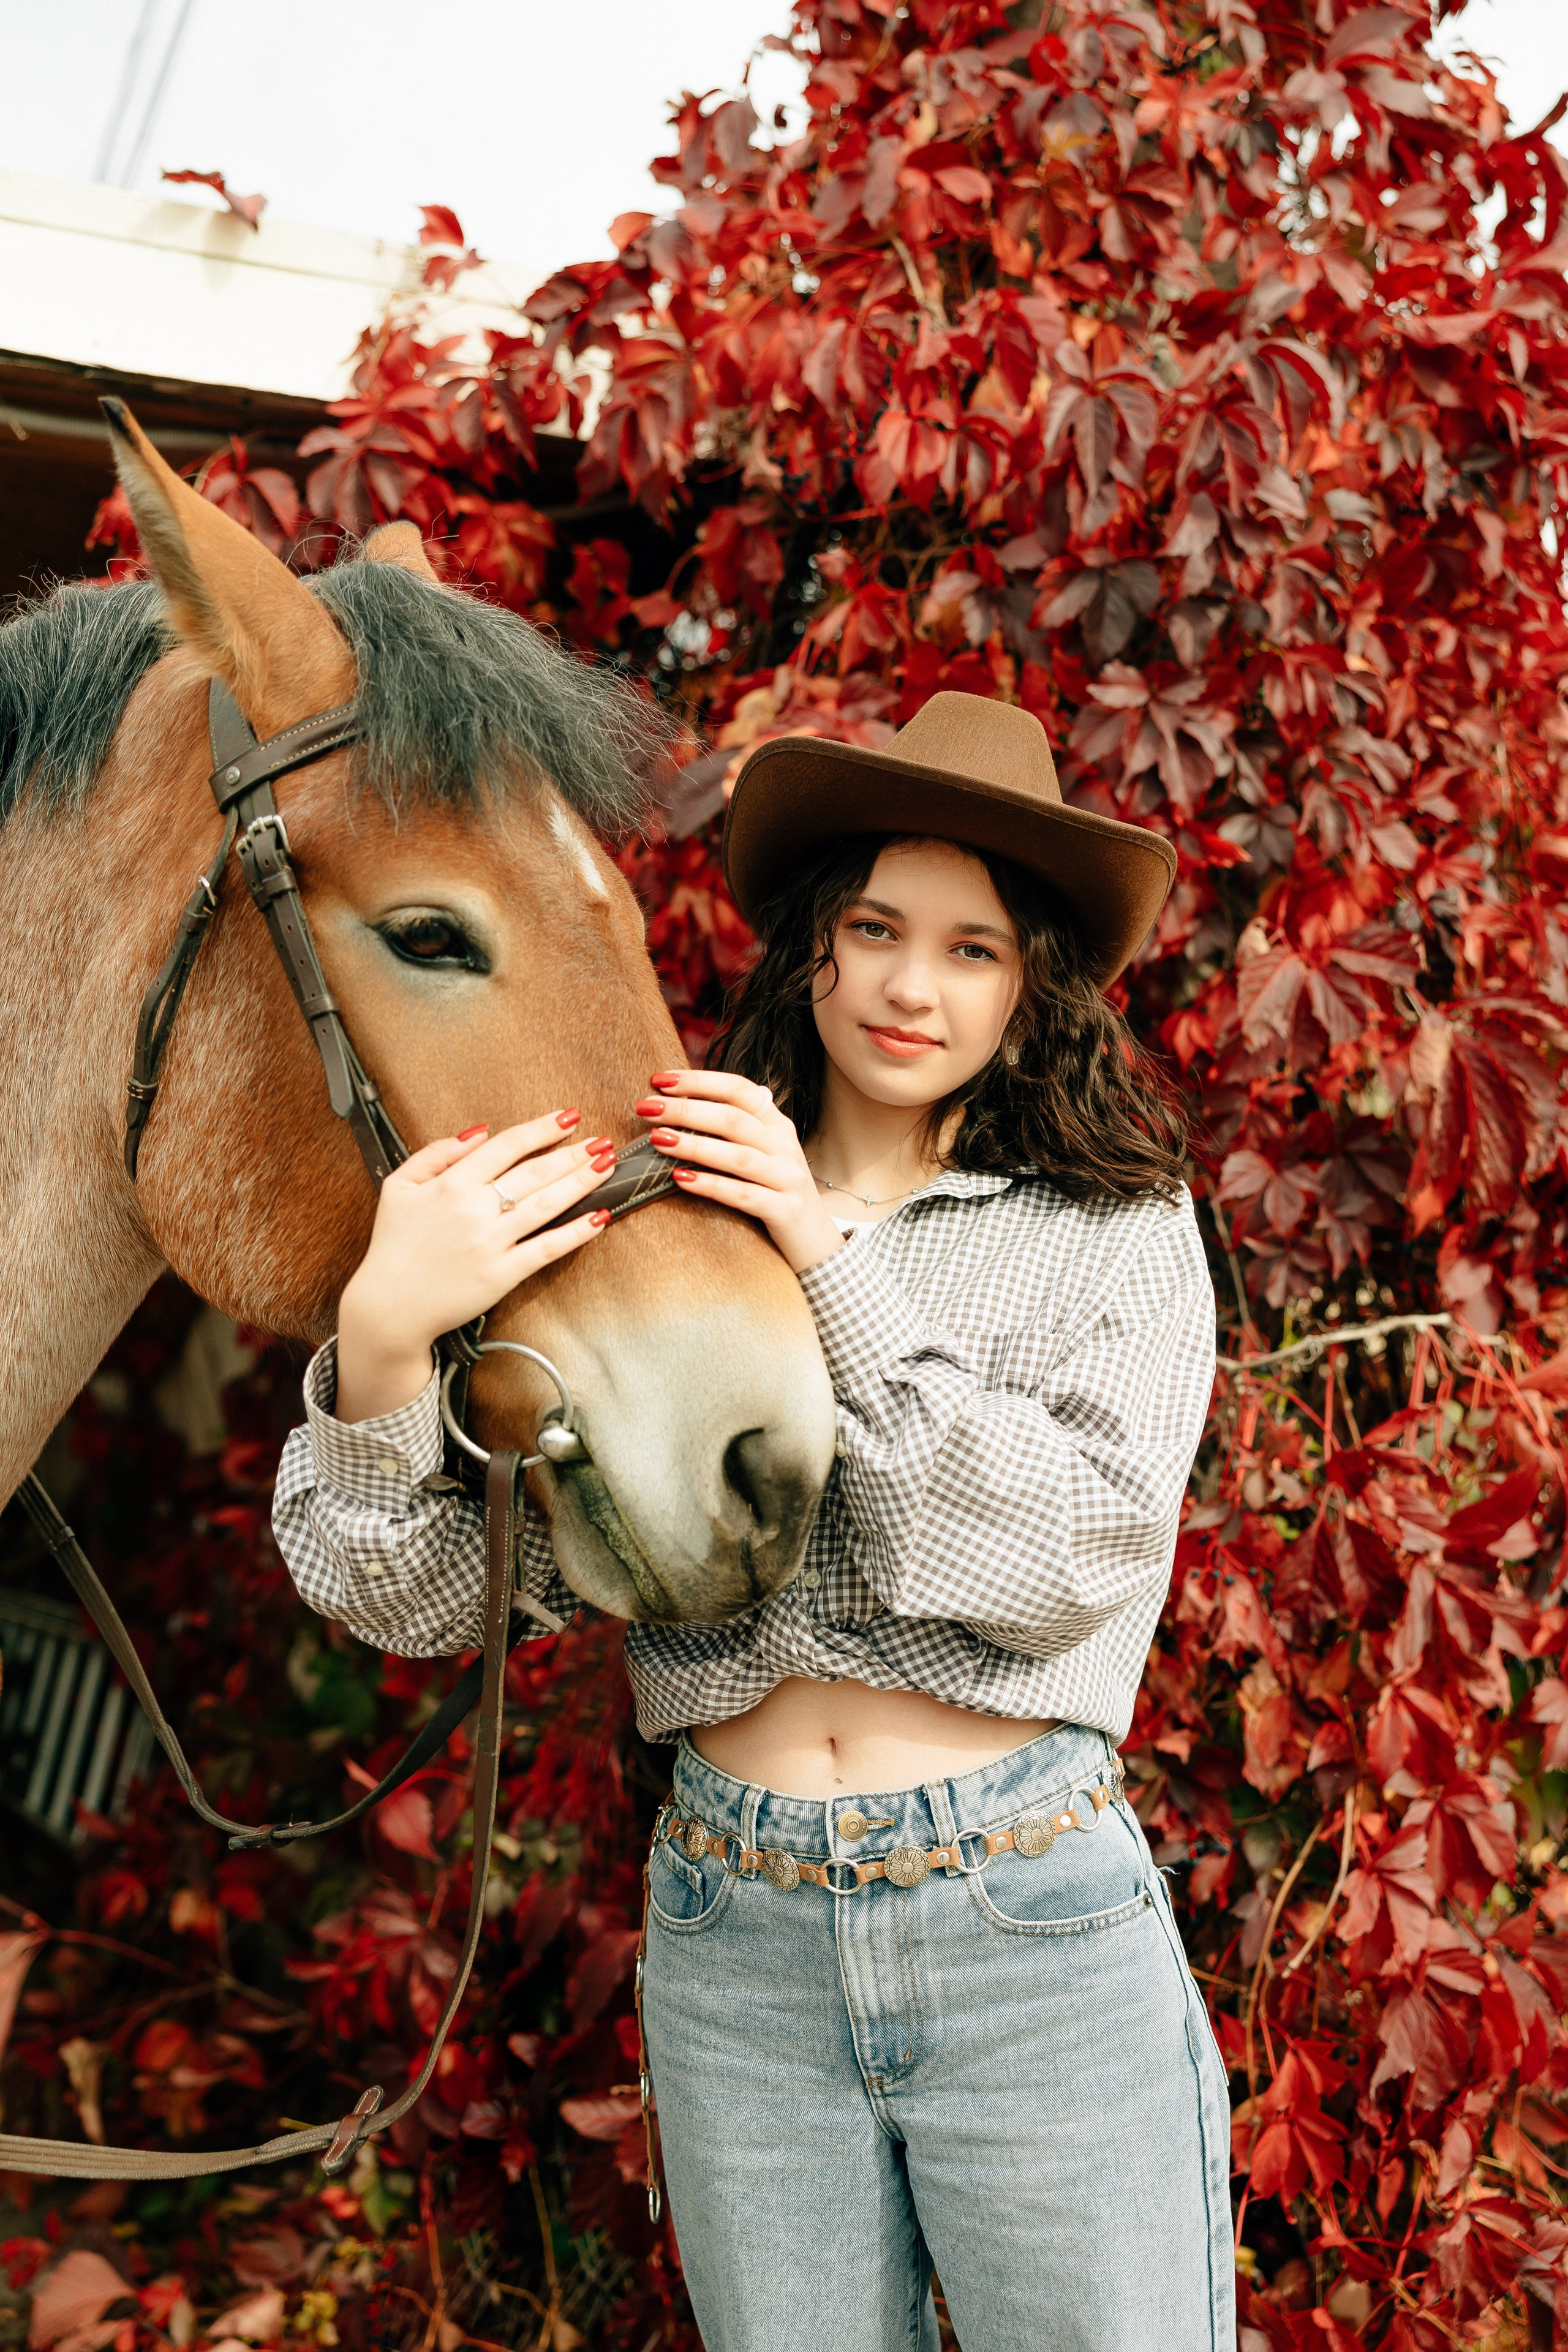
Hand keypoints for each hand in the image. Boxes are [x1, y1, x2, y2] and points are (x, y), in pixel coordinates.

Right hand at [335, 1114, 615, 1421]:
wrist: (389, 1307)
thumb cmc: (393, 1247)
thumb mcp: (398, 1187)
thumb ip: (435, 1153)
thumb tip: (479, 1133)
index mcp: (452, 1184)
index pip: (508, 1146)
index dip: (542, 1128)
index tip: (568, 1117)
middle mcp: (476, 1208)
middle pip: (536, 1172)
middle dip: (574, 1153)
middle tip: (601, 1142)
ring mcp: (492, 1242)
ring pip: (547, 1204)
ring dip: (581, 1182)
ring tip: (606, 1166)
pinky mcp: (503, 1274)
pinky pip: (547, 1248)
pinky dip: (576, 1233)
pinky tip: (598, 1217)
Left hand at [634, 1071, 843, 1274]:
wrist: (815, 1240)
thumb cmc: (775, 1191)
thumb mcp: (763, 1152)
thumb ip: (735, 1128)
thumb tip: (682, 1102)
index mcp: (777, 1124)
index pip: (738, 1089)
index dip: (699, 1081)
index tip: (660, 1080)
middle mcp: (785, 1145)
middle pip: (732, 1119)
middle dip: (686, 1110)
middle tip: (646, 1107)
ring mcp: (788, 1178)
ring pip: (737, 1156)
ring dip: (694, 1145)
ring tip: (657, 1139)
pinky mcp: (785, 1210)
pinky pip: (743, 1195)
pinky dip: (711, 1185)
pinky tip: (680, 1179)